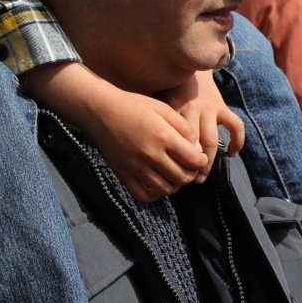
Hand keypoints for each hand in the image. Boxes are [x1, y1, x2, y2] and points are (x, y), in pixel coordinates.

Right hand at [81, 85, 210, 202]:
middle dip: (190, 173)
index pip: (193, 160)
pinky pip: (144, 196)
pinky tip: (157, 182)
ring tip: (173, 174)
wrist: (100, 110)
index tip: (199, 158)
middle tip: (188, 167)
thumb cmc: (134, 106)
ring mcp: (135, 167)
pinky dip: (155, 194)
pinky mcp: (123, 175)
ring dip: (175, 185)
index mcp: (163, 136)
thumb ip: (184, 128)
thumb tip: (197, 150)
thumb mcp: (163, 109)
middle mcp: (150, 154)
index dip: (201, 161)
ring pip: (165, 189)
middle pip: (182, 177)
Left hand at [158, 69, 245, 181]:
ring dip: (208, 161)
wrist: (190, 67)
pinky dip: (237, 141)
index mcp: (175, 108)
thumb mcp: (157, 102)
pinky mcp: (223, 107)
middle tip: (186, 180)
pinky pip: (236, 126)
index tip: (168, 172)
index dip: (174, 158)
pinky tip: (232, 153)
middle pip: (194, 143)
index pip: (176, 139)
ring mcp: (210, 108)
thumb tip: (148, 152)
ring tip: (201, 176)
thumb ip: (156, 122)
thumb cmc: (168, 89)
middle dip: (191, 164)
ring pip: (212, 140)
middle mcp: (194, 108)